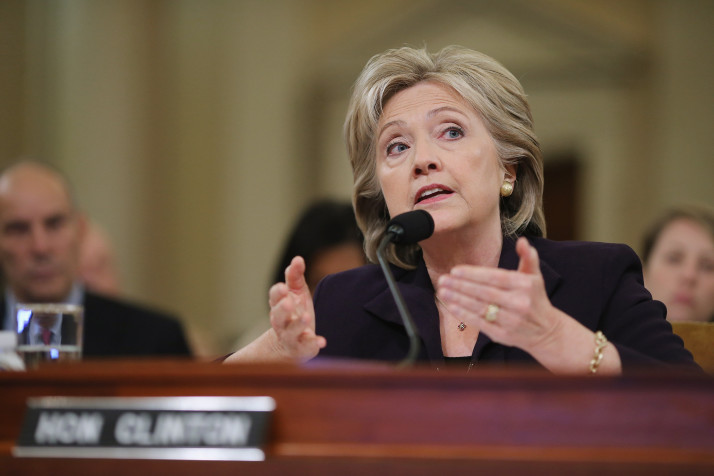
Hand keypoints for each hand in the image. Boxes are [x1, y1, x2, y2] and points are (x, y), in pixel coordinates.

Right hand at [268, 256, 325, 361]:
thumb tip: (298, 258)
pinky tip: (322, 341)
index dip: (277, 293)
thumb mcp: (296, 292)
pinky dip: (313, 344)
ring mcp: (291, 337)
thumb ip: (295, 276)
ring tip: (306, 317)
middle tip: (288, 303)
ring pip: (291, 332)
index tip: (283, 288)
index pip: (274, 297)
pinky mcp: (302, 348)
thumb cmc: (295, 311)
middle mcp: (281, 322)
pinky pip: (306, 347)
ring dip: (298, 324)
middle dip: (282, 309)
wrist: (292, 343)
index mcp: (279, 305)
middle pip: (278, 316)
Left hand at [436, 237, 563, 352]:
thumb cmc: (535, 299)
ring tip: (443, 291)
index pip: (495, 278)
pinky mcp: (504, 335)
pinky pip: (481, 323)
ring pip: (480, 308)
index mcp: (525, 286)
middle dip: (461, 286)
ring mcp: (511, 321)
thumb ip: (528, 257)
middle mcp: (519, 303)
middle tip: (443, 279)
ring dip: (459, 299)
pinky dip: (465, 315)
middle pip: (485, 292)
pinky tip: (452, 307)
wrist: (548, 332)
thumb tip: (523, 241)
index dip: (474, 274)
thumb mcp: (535, 277)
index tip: (455, 270)